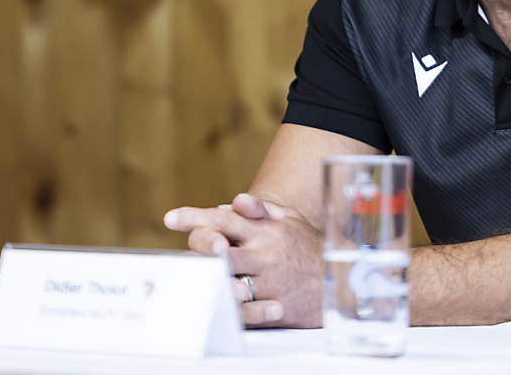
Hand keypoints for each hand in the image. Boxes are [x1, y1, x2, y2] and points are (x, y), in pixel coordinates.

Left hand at [164, 193, 322, 327]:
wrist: (339, 280)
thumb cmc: (310, 248)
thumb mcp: (291, 220)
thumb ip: (262, 209)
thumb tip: (234, 201)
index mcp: (264, 231)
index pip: (224, 218)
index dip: (195, 217)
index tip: (170, 218)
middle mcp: (263, 253)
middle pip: (218, 247)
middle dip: (194, 247)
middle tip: (174, 252)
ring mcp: (267, 281)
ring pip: (226, 278)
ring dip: (203, 277)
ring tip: (183, 278)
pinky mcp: (272, 306)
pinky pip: (243, 308)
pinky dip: (225, 306)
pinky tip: (209, 304)